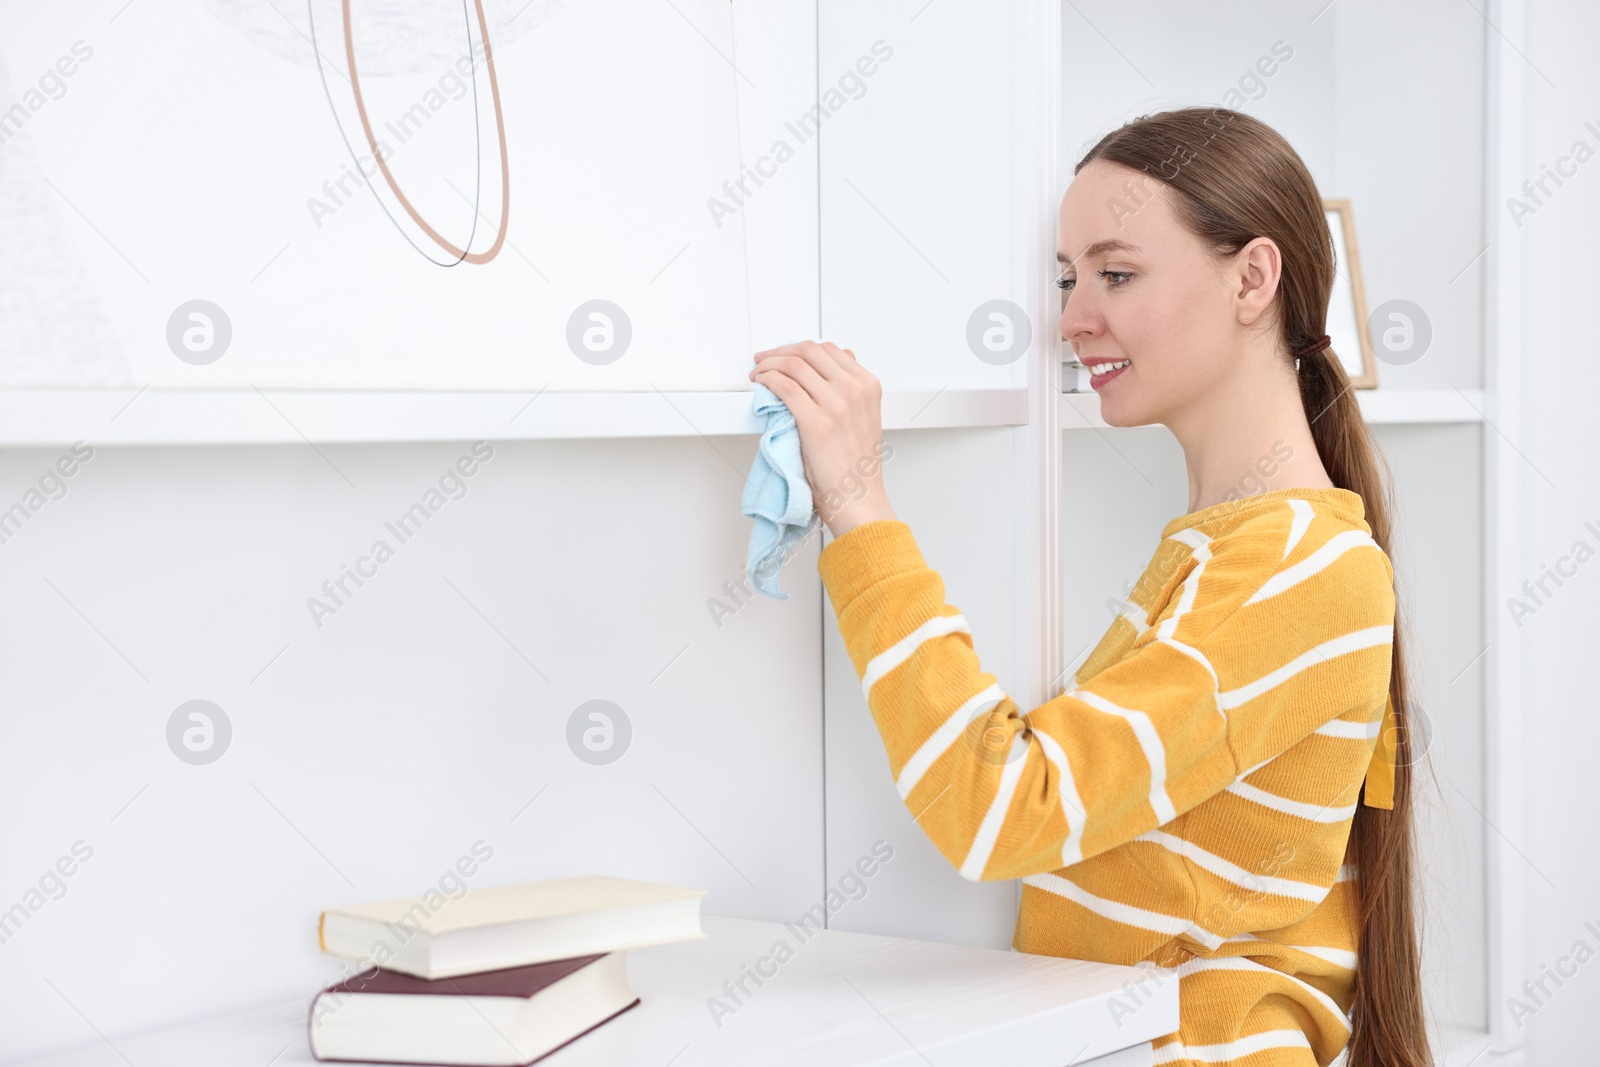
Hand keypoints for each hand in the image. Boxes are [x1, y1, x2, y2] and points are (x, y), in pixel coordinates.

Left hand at [749, 340, 896, 537]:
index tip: (783, 355)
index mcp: (868, 386)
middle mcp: (855, 390)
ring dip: (768, 364)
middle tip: (764, 361)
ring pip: (793, 365)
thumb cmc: (856, 466)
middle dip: (780, 351)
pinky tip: (761, 385)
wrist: (858, 499)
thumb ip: (851, 386)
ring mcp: (837, 405)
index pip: (829, 350)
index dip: (799, 348)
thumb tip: (836, 360)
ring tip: (758, 375)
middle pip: (809, 351)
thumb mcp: (864, 416)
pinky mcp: (816, 422)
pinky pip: (784, 386)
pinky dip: (767, 380)